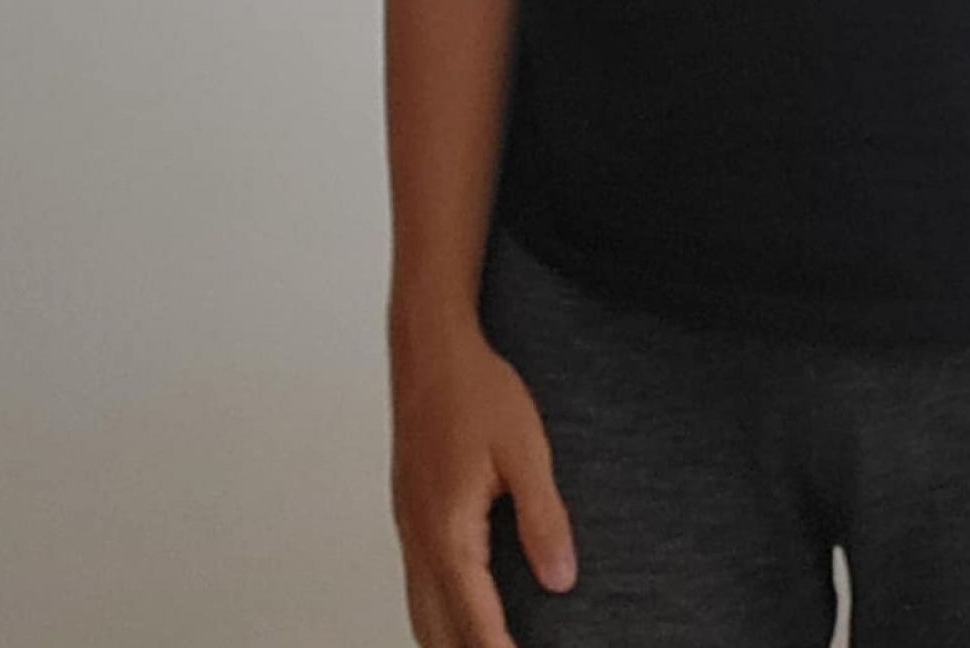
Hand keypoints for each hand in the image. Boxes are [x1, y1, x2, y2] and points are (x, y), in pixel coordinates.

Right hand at [390, 322, 579, 646]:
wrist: (430, 351)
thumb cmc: (476, 391)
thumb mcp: (525, 450)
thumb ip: (543, 518)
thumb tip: (560, 580)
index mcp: (448, 533)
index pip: (475, 623)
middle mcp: (420, 540)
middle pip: (438, 632)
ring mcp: (409, 529)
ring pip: (421, 613)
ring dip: (450, 641)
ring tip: (489, 647)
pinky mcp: (410, 515)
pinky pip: (418, 585)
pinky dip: (438, 614)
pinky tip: (462, 611)